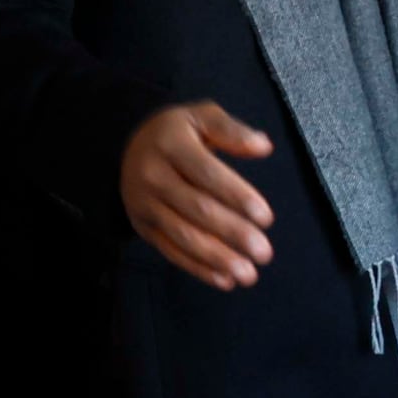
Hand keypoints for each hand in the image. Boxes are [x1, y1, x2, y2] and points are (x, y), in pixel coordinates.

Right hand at [119, 102, 274, 288]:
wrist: (131, 146)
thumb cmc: (179, 132)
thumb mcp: (202, 117)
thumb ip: (231, 130)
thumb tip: (263, 146)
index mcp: (171, 144)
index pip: (207, 174)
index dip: (237, 196)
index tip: (266, 217)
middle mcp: (152, 175)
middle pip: (197, 209)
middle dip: (233, 233)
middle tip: (264, 252)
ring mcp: (144, 204)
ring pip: (183, 235)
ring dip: (217, 259)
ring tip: (249, 274)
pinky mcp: (142, 227)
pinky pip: (170, 251)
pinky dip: (198, 268)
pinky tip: (224, 280)